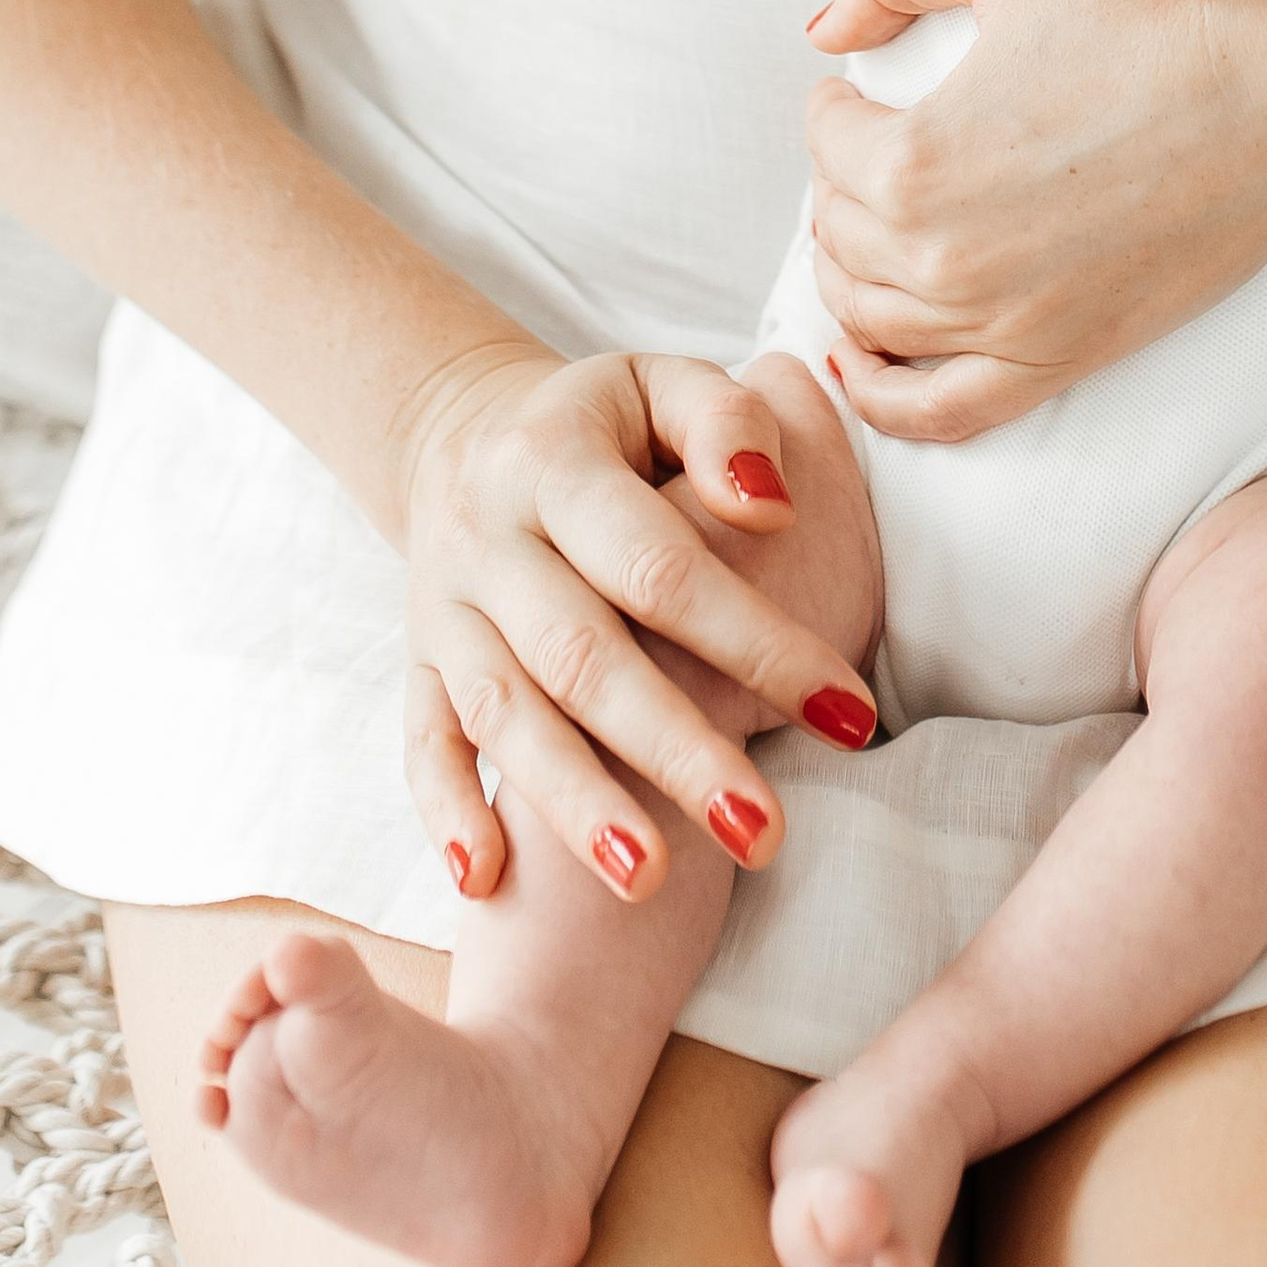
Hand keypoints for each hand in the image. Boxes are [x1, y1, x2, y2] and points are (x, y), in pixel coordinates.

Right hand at [394, 340, 879, 905]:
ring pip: (504, 716)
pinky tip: (489, 881)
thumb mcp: (666, 384)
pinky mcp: (417, 665)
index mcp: (555, 461)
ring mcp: (444, 610)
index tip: (849, 717)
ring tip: (650, 882)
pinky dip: (447, 811)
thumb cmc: (610, 423)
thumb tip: (772, 509)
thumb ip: (728, 424)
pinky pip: (419, 745)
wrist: (466, 437)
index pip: (663, 566)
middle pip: (584, 657)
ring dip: (573, 804)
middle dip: (676, 751)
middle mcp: (488, 538)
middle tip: (765, 835)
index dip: (756, 641)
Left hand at [804, 0, 1266, 436]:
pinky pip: (937, 412)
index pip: (824, 142)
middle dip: (843, 182)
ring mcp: (1001, 323)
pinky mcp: (1058, 359)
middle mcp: (943, 259)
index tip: (857, 88)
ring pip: (869, 316)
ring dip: (854, 266)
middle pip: (838, 230)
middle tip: (871, 146)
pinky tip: (860, 358)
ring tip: (873, 222)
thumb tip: (820, 32)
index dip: (836, 104)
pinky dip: (882, 395)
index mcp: (912, 160)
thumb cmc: (1146, 7)